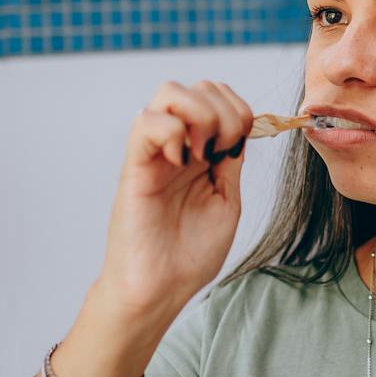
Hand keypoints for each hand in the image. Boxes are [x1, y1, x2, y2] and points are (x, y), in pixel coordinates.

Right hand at [91, 80, 253, 337]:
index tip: (239, 149)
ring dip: (199, 114)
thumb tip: (241, 129)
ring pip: (170, 91)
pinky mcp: (134, 166)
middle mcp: (177, 145)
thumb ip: (231, 163)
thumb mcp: (226, 201)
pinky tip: (180, 163)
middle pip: (200, 86)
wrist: (159, 290)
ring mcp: (155, 153)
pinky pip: (146, 122)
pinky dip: (170, 131)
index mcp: (202, 153)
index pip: (220, 98)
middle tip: (222, 152)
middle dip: (225, 111)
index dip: (240, 110)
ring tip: (201, 154)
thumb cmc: (189, 255)